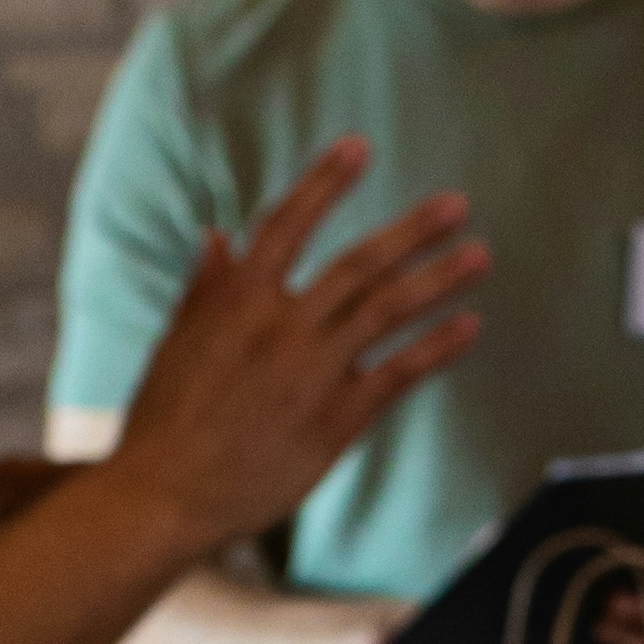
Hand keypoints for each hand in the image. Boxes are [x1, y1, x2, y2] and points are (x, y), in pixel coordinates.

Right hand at [118, 149, 485, 550]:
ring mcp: (312, 374)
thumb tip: (215, 235)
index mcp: (236, 301)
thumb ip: (205, 289)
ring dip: (439, 281)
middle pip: (359, 265)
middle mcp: (281, 328)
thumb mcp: (176, 343)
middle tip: (457, 204)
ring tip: (480, 256)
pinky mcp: (335, 421)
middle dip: (412, 232)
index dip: (324, 183)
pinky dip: (436, 349)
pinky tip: (470, 326)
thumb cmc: (163, 421)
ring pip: (387, 313)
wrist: (166, 496)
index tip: (359, 147)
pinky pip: (397, 375)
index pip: (287, 224)